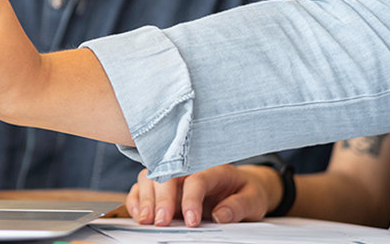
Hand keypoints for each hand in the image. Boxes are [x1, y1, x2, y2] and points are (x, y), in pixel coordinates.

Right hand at [125, 165, 281, 226]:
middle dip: (162, 199)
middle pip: (167, 176)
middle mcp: (190, 169)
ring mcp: (175, 177)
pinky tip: (138, 213)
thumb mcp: (253, 200)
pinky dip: (137, 199)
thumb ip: (238, 207)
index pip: (196, 179)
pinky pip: (143, 187)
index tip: (191, 221)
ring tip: (146, 219)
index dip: (191, 200)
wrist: (243, 187)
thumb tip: (220, 215)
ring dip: (145, 198)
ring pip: (151, 177)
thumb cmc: (247, 192)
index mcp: (214, 169)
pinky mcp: (165, 188)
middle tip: (161, 221)